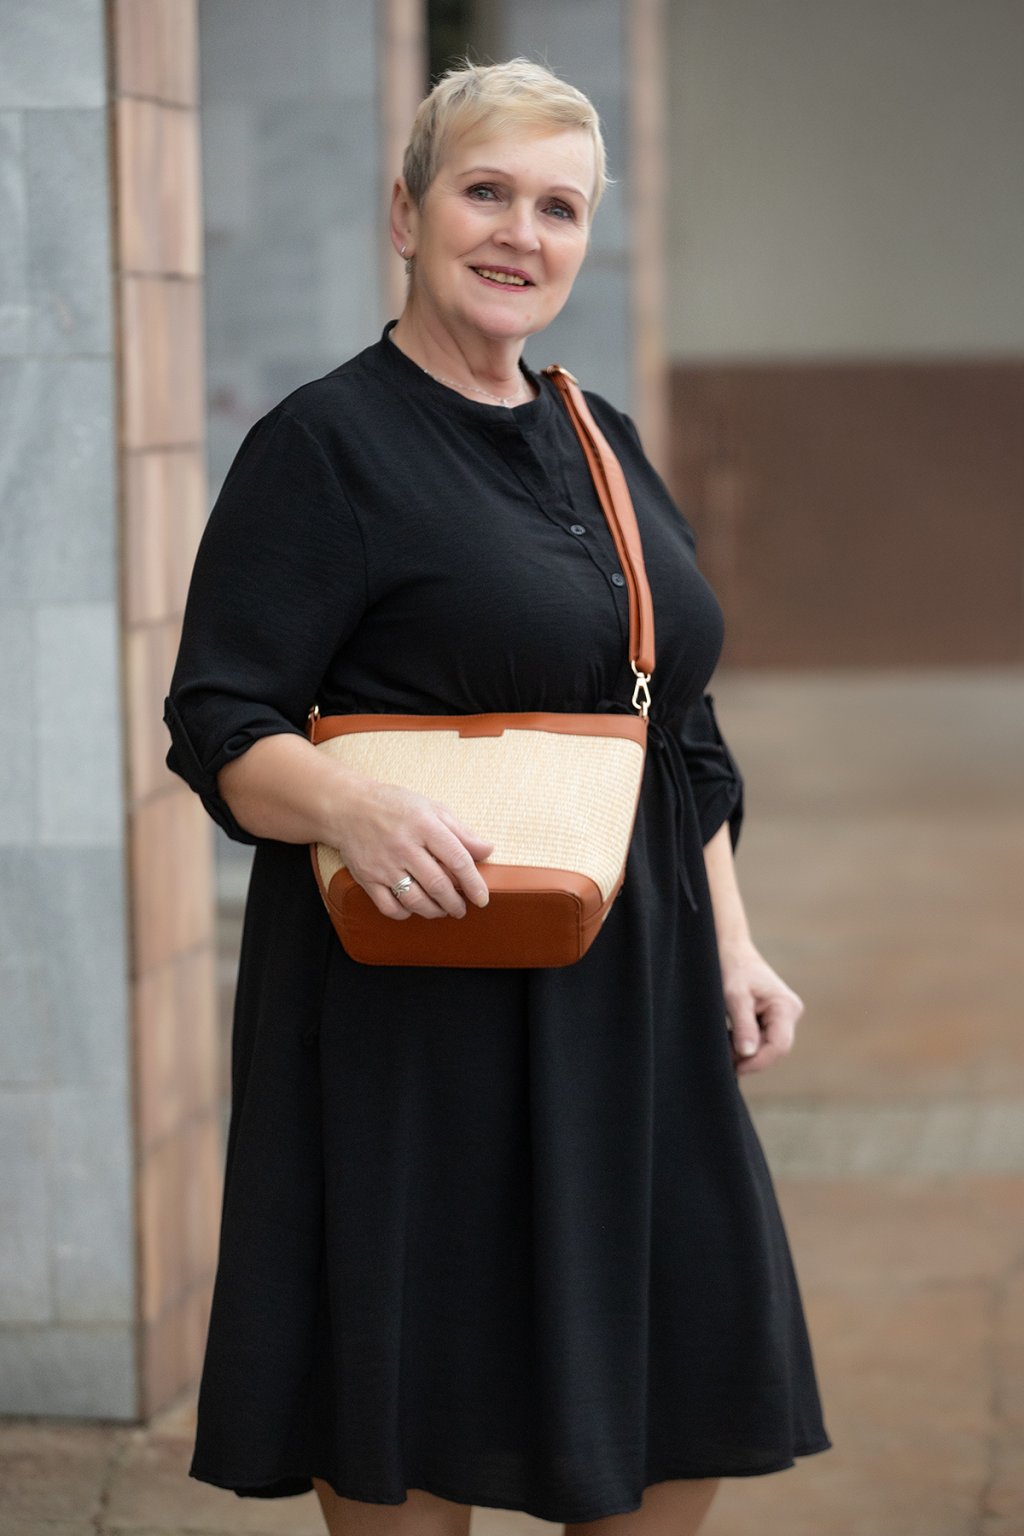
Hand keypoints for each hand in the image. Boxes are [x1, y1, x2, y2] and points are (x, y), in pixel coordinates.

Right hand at [333, 776, 494, 921]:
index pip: (457, 859)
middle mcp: (404, 846)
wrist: (347, 807)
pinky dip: (405, 913)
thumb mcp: (432, 809)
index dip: (474, 883)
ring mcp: (384, 864)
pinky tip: (414, 908)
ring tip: (443, 910)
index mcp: (424, 825)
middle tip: (462, 908)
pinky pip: (389, 907)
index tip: (482, 898)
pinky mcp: (367, 878)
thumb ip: (461, 832)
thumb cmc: (395, 806)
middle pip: (438, 885)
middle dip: (455, 903)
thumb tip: (488, 850)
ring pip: (415, 900)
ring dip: (434, 911)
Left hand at [718, 939, 803, 1075]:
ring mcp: (784, 1015)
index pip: (779, 1046)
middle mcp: (790, 1012)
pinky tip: (731, 1035)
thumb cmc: (732, 968)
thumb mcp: (734, 997)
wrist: (730, 949)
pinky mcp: (774, 1017)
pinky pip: (764, 1038)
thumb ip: (744, 1026)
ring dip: (747, 1050)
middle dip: (751, 1056)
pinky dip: (747, 1042)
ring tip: (725, 1041)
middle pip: (775, 1049)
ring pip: (768, 1046)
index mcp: (785, 1006)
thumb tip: (748, 1054)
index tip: (735, 1066)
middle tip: (725, 1054)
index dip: (758, 1061)